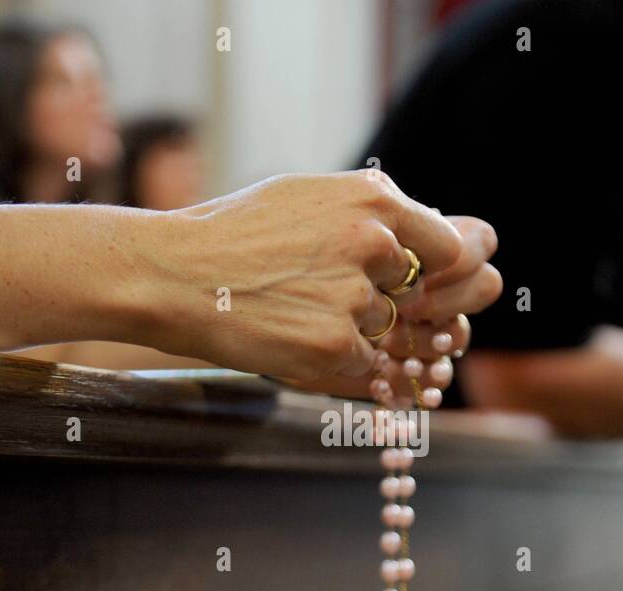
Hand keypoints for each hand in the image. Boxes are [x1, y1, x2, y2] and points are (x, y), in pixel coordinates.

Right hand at [141, 171, 463, 379]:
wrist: (174, 274)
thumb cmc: (233, 233)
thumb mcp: (307, 197)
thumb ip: (368, 215)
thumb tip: (420, 237)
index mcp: (374, 199)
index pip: (447, 245)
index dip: (426, 267)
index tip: (400, 278)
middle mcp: (374, 242)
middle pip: (416, 292)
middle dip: (383, 300)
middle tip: (323, 293)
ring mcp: (356, 295)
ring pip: (384, 329)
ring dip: (351, 329)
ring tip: (292, 308)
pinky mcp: (335, 342)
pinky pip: (359, 361)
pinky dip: (330, 356)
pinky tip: (287, 331)